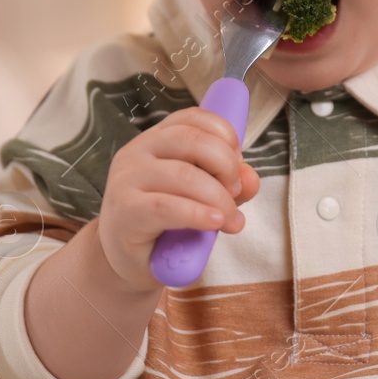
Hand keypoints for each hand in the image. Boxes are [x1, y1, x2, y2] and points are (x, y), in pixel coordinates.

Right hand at [95, 107, 259, 293]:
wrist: (126, 260)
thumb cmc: (164, 225)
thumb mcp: (201, 201)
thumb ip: (227, 187)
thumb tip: (252, 178)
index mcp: (155, 141)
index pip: (192, 118)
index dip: (223, 133)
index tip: (238, 161)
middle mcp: (137, 152)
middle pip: (190, 140)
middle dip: (225, 165)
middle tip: (236, 193)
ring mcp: (127, 180)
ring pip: (183, 174)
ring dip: (217, 197)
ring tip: (230, 220)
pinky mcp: (125, 211)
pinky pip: (166, 207)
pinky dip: (197, 214)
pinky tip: (214, 223)